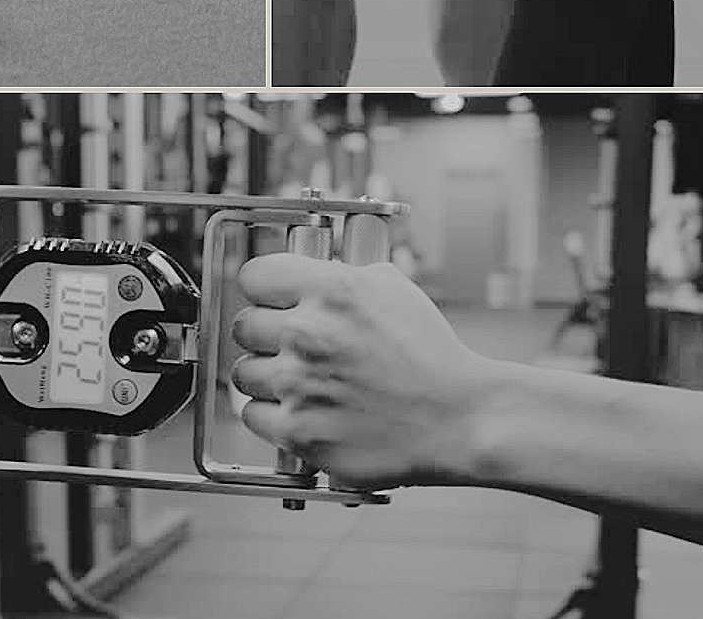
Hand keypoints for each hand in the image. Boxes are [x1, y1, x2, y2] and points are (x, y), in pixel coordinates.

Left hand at [230, 253, 497, 490]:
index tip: (271, 302)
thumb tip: (304, 271)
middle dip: (265, 335)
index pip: (253, 276)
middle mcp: (308, 333)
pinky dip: (272, 415)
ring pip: (243, 373)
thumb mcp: (389, 287)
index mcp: (329, 290)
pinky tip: (301, 410)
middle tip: (291, 347)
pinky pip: (253, 416)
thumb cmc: (430, 355)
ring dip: (266, 377)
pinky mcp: (299, 431)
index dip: (264, 290)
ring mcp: (299, 384)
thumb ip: (338, 275)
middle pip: (244, 326)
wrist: (459, 418)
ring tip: (300, 383)